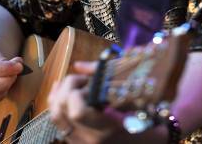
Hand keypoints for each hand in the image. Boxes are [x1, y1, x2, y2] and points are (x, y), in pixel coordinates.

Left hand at [48, 61, 168, 143]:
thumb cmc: (146, 123)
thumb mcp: (133, 99)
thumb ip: (105, 78)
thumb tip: (79, 65)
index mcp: (105, 129)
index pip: (77, 112)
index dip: (76, 92)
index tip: (89, 83)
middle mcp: (88, 139)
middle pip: (60, 111)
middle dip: (66, 88)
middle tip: (83, 80)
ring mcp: (80, 143)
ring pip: (55, 117)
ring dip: (60, 95)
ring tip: (76, 85)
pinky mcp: (76, 142)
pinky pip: (58, 122)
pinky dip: (58, 103)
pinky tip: (66, 91)